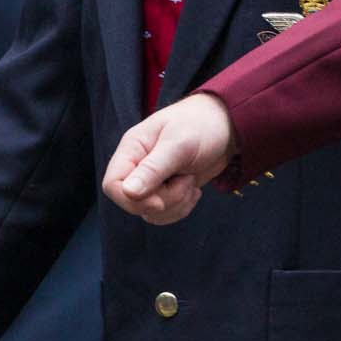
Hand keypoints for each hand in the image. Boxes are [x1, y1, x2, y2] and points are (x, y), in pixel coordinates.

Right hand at [101, 93, 237, 224]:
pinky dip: (181, 208)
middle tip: (187, 179)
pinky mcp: (166, 191)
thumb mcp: (180, 144)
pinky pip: (164, 214)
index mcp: (132, 149)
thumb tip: (128, 192)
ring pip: (148, 213)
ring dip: (175, 205)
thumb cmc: (203, 125)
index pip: (112, 185)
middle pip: (132, 203)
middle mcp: (137, 167)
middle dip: (163, 200)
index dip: (132, 199)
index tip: (160, 199)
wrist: (228, 126)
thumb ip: (154, 168)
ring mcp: (151, 181)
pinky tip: (194, 191)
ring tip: (191, 181)